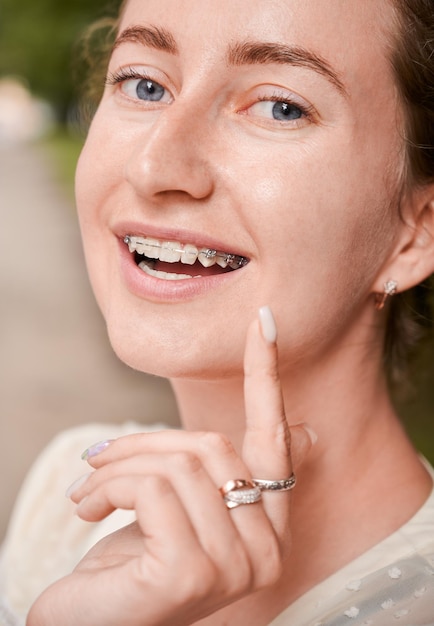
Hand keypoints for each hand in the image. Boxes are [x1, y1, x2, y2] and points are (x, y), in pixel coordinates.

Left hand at [27, 309, 313, 625]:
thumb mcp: (179, 507)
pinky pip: (152, 490)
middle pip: (211, 446)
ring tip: (86, 491)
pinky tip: (85, 511)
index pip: (274, 439)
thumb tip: (302, 432)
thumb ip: (218, 471)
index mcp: (267, 527)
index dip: (265, 376)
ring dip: (119, 465)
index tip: (264, 321)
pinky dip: (108, 487)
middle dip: (144, 443)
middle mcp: (266, 550)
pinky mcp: (193, 573)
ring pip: (180, 464)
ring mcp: (236, 566)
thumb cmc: (132, 564)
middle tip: (96, 461)